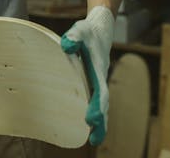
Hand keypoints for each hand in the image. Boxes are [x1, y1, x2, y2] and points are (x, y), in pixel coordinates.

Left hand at [60, 5, 113, 145]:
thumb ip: (74, 36)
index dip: (96, 105)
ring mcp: (98, 80)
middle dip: (100, 119)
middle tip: (94, 139)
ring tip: (95, 140)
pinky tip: (90, 124)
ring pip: (102, 104)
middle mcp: (101, 77)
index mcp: (98, 68)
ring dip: (101, 121)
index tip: (90, 119)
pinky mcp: (94, 81)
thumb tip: (66, 45)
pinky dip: (97, 113)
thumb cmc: (88, 31)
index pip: (99, 89)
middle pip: (103, 102)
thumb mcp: (80, 30)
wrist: (101, 29)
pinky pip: (97, 100)